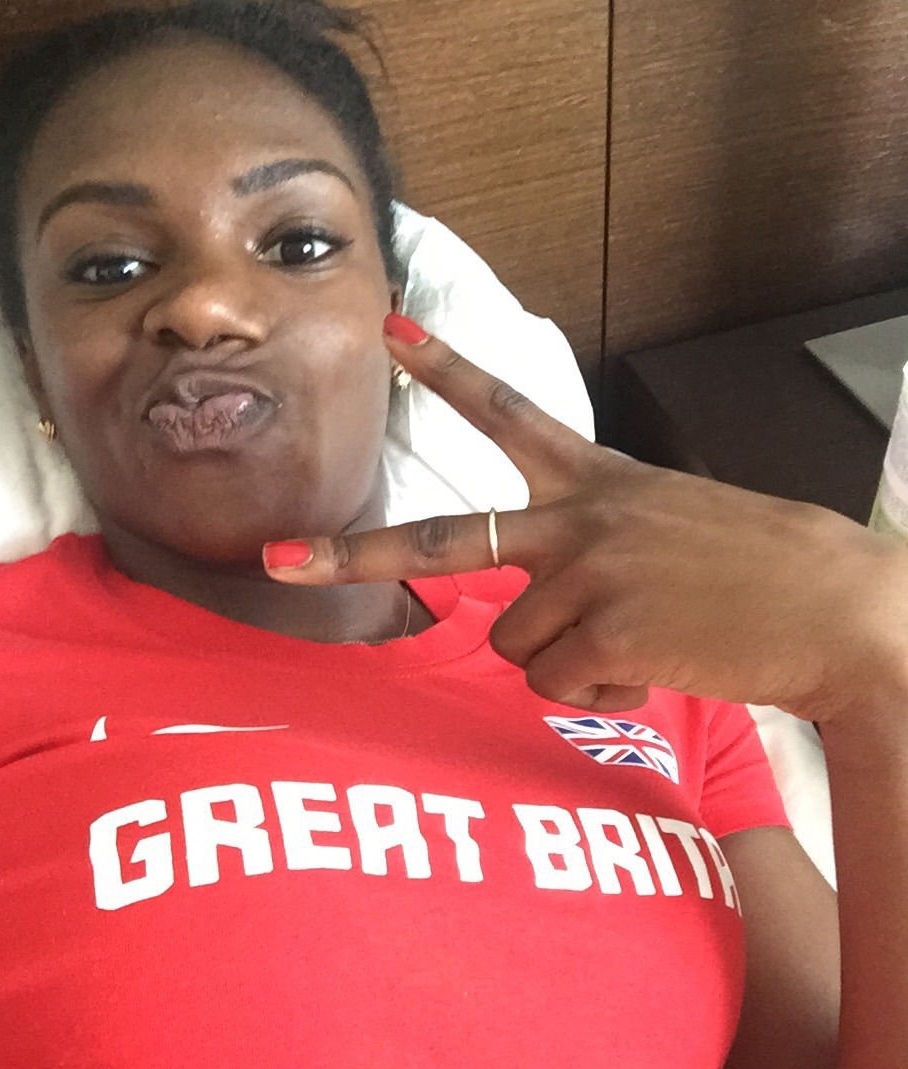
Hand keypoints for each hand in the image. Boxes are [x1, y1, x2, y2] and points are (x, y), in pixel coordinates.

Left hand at [264, 318, 907, 720]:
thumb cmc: (757, 571)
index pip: (510, 411)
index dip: (448, 372)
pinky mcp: (605, 632)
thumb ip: (594, 544)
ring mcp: (589, 573)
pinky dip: (598, 693)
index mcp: (600, 480)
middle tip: (277, 560)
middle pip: (446, 539)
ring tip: (639, 643)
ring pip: (514, 645)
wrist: (835, 610)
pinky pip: (557, 684)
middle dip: (352, 554)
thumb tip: (532, 617)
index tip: (392, 331)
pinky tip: (652, 669)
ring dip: (565, 662)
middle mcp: (581, 518)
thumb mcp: (669, 527)